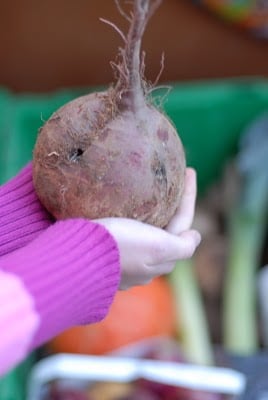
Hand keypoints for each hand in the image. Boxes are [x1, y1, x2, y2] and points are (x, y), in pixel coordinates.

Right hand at [96, 168, 200, 289]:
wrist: (78, 256)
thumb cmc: (120, 247)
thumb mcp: (159, 247)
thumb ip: (182, 246)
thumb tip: (195, 236)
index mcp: (160, 259)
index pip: (183, 225)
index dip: (188, 198)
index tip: (189, 169)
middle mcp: (144, 263)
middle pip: (166, 229)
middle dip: (172, 206)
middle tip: (172, 179)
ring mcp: (125, 260)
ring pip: (146, 232)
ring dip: (153, 212)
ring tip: (149, 191)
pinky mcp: (107, 254)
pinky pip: (127, 233)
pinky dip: (133, 219)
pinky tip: (124, 208)